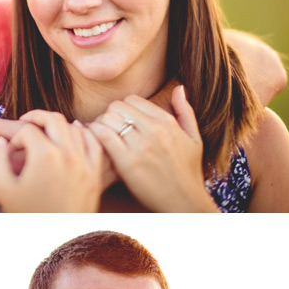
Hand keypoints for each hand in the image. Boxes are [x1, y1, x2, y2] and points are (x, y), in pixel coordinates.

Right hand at [0, 110, 103, 211]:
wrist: (57, 240)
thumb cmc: (27, 216)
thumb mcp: (2, 190)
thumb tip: (0, 142)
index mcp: (44, 156)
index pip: (27, 130)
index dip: (13, 137)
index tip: (9, 151)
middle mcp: (68, 155)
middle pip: (53, 119)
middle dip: (36, 117)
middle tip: (25, 121)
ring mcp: (85, 163)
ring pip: (74, 128)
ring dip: (58, 124)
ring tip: (45, 129)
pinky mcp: (95, 174)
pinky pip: (93, 143)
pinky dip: (83, 134)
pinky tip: (72, 134)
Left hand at [88, 85, 217, 211]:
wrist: (185, 202)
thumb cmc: (189, 172)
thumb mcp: (194, 138)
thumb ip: (185, 111)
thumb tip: (179, 87)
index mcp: (167, 121)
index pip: (132, 100)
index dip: (122, 110)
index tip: (120, 123)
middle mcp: (154, 129)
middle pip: (117, 107)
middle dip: (109, 117)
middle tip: (107, 131)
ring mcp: (140, 145)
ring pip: (107, 118)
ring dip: (100, 126)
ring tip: (101, 139)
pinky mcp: (127, 162)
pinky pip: (103, 136)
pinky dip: (94, 136)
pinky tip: (95, 145)